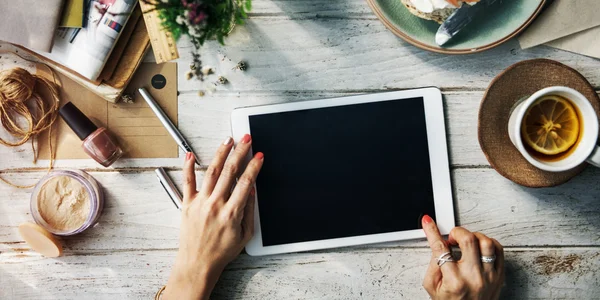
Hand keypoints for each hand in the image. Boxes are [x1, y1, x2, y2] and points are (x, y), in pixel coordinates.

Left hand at [163, 135, 263, 299]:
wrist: (198, 264)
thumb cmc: (221, 252)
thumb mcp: (245, 235)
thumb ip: (249, 211)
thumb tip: (252, 190)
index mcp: (231, 213)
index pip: (246, 182)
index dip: (254, 166)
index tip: (259, 155)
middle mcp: (215, 205)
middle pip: (230, 172)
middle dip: (240, 152)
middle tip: (246, 138)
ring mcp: (200, 203)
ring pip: (212, 172)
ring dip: (221, 153)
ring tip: (227, 140)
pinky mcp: (186, 204)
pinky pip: (187, 182)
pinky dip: (188, 167)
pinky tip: (191, 155)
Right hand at [421, 215, 504, 299]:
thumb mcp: (432, 286)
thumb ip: (433, 263)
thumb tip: (437, 242)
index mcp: (454, 281)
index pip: (441, 248)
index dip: (432, 232)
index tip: (428, 222)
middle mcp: (474, 277)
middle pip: (468, 239)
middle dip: (456, 232)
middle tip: (451, 238)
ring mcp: (489, 276)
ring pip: (486, 242)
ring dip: (473, 236)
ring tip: (466, 242)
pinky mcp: (499, 275)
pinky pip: (499, 250)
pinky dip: (488, 243)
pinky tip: (479, 247)